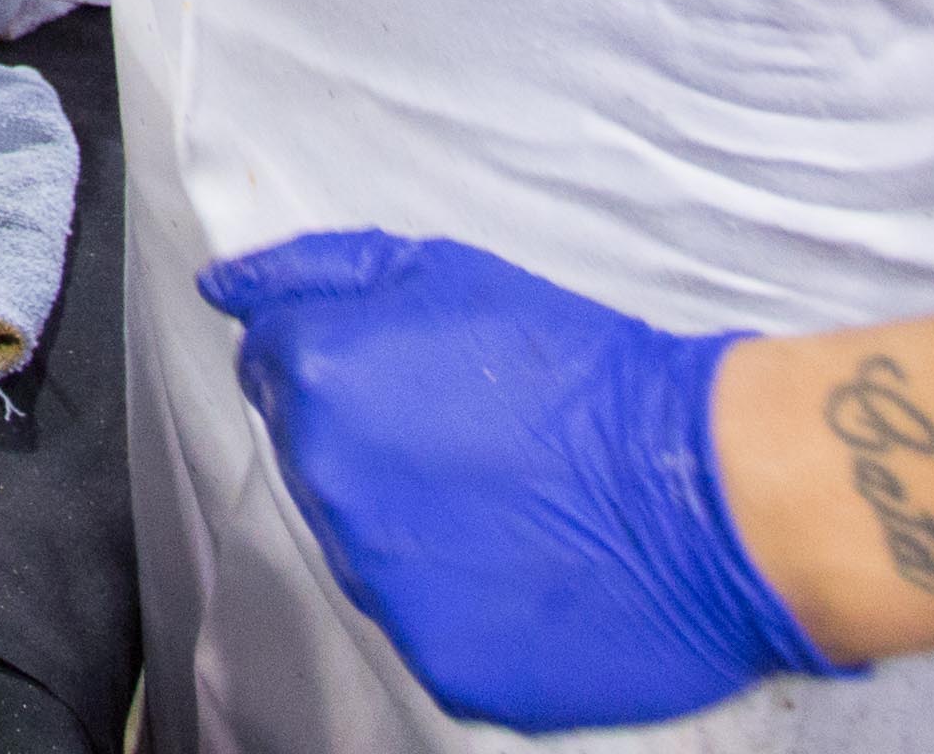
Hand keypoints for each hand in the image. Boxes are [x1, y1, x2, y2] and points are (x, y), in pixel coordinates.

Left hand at [196, 232, 845, 732]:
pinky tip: (522, 563)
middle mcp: (330, 485)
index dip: (345, 364)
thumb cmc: (587, 374)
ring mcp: (379, 582)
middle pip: (313, 459)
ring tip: (507, 501)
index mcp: (320, 381)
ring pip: (362, 546)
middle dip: (372, 443)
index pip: (275, 369)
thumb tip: (226, 285)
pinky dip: (461, 599)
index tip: (408, 375)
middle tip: (470, 439)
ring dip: (411, 524)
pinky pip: (421, 624)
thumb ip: (315, 273)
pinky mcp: (436, 660)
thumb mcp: (446, 273)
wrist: (708, 491)